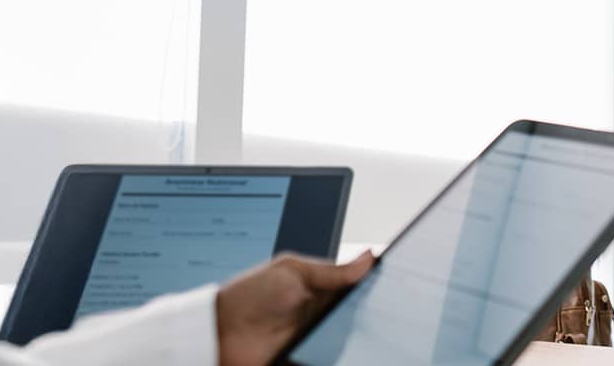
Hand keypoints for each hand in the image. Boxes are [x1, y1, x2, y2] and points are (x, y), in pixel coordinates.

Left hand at [215, 251, 374, 365]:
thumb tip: (369, 257)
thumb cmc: (248, 296)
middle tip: (387, 311)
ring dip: (359, 335)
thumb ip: (332, 270)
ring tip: (374, 332)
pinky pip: (334, 356)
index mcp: (320, 288)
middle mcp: (322, 313)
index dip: (376, 286)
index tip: (394, 284)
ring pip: (350, 337)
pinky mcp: (309, 355)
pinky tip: (353, 351)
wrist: (218, 334)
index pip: (358, 287)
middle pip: (359, 314)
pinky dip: (342, 355)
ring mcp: (317, 337)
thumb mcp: (291, 273)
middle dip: (374, 312)